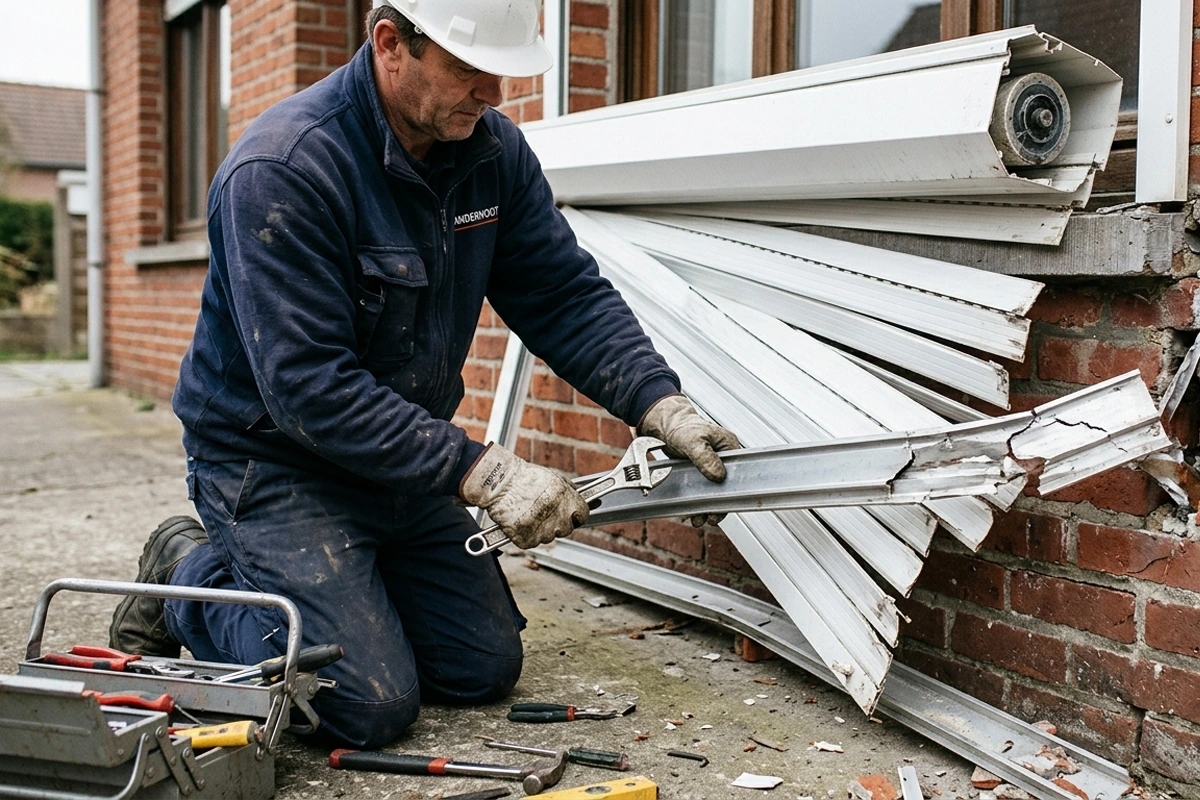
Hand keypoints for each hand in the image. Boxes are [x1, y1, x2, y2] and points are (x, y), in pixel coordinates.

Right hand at [460, 443, 588, 549]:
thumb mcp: (554, 478)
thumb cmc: (524, 478)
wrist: (499, 483)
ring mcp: (541, 530)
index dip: (577, 515)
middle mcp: (556, 516)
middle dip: (558, 523)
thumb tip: (582, 498)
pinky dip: (526, 535)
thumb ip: (569, 491)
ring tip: (528, 513)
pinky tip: (520, 521)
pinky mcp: (526, 539)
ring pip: (548, 537)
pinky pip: (531, 542)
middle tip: (544, 513)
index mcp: (566, 499)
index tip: (573, 515)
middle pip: (566, 529)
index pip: (582, 515)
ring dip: (541, 529)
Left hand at [637, 394, 739, 526]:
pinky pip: (702, 491)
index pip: (738, 473)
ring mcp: (712, 467)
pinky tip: (692, 511)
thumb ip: (705, 458)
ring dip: (707, 507)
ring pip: (714, 492)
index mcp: (729, 447)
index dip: (733, 491)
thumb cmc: (681, 427)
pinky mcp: (700, 473)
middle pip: (727, 487)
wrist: (664, 426)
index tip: (726, 504)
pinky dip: (698, 502)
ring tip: (699, 519)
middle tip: (711, 518)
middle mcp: (723, 458)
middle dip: (719, 505)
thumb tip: (718, 475)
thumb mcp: (694, 441)